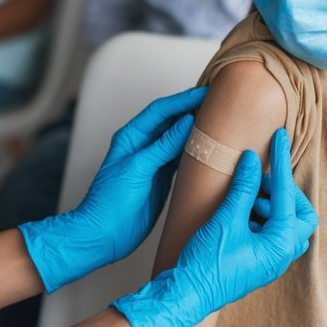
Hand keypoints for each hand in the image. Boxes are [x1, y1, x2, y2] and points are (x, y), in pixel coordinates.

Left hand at [20, 87, 209, 293]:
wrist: (104, 234)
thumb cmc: (110, 201)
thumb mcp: (138, 168)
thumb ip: (163, 146)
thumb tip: (186, 121)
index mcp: (131, 137)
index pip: (161, 110)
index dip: (183, 99)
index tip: (206, 91)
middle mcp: (142, 146)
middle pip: (172, 121)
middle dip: (193, 110)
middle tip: (220, 101)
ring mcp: (153, 162)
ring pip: (179, 139)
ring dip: (197, 130)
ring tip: (222, 120)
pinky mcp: (162, 179)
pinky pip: (182, 159)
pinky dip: (196, 152)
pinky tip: (212, 148)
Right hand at [112, 128, 317, 326]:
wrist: (185, 295)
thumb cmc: (206, 264)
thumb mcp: (226, 219)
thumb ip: (243, 187)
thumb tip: (253, 159)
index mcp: (280, 245)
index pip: (287, 195)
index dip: (280, 163)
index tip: (278, 138)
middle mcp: (280, 255)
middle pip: (299, 213)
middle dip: (282, 192)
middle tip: (258, 180)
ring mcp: (268, 260)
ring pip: (282, 223)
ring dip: (265, 204)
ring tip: (239, 196)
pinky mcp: (254, 260)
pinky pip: (266, 232)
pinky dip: (255, 216)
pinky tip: (234, 210)